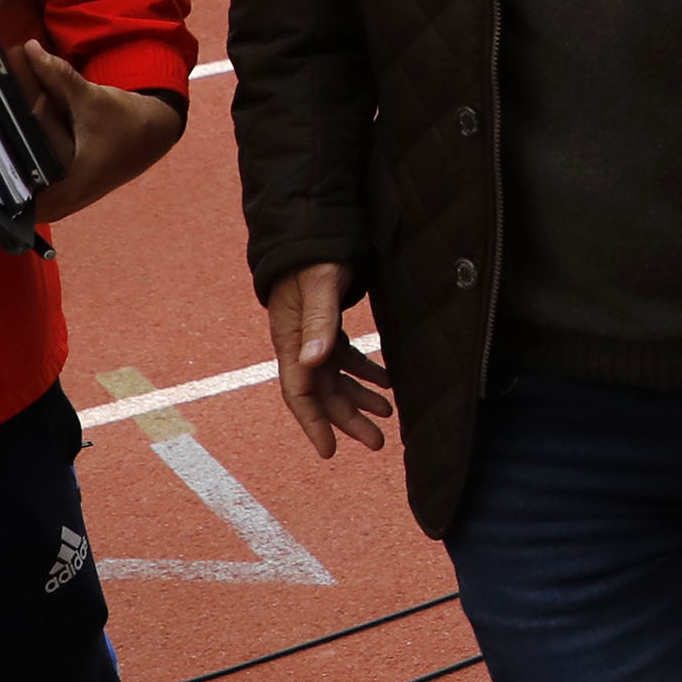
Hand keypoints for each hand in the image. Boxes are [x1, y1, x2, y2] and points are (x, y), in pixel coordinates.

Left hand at [10, 45, 185, 220]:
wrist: (152, 133)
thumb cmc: (125, 121)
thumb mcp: (93, 97)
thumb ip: (58, 76)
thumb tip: (29, 48)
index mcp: (68, 188)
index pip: (12, 204)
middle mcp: (60, 203)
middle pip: (5, 200)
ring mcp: (58, 204)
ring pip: (13, 195)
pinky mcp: (57, 195)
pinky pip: (23, 188)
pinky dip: (11, 168)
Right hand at [264, 260, 391, 456]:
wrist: (311, 230)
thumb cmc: (313, 256)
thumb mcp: (319, 286)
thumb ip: (319, 322)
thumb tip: (314, 362)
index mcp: (292, 342)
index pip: (300, 393)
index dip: (314, 424)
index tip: (329, 451)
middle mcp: (300, 345)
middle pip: (323, 393)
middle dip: (348, 419)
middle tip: (378, 442)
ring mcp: (313, 337)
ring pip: (336, 379)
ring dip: (360, 398)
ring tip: (389, 414)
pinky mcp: (327, 326)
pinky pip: (345, 358)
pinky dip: (366, 372)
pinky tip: (387, 381)